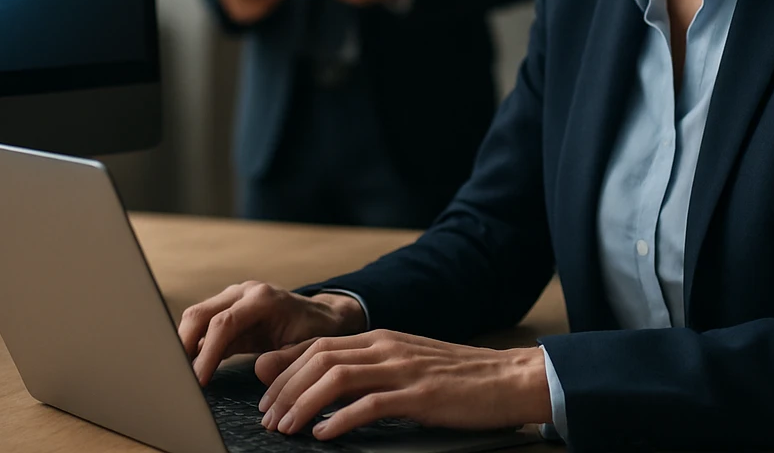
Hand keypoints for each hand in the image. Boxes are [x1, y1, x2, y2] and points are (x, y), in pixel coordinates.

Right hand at [178, 281, 366, 385]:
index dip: (207, 352)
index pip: (224, 323)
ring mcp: (233, 298)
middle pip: (201, 314)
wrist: (322, 315)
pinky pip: (204, 326)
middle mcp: (244, 292)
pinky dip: (194, 345)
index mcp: (263, 299)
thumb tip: (259, 371)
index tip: (197, 380)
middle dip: (184, 345)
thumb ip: (286, 358)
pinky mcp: (228, 310)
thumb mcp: (307, 347)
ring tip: (179, 375)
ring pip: (196, 317)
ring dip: (184, 345)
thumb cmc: (316, 331)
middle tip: (178, 378)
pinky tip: (190, 367)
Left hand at [254, 331, 550, 439]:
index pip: (317, 346)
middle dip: (284, 388)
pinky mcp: (419, 395)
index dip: (284, 369)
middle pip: (318, 359)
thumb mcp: (405, 366)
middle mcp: (386, 347)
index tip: (265, 395)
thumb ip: (367, 371)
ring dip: (303, 404)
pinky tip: (325, 435)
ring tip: (285, 428)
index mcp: (380, 339)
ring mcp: (402, 369)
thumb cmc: (457, 379)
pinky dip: (341, 419)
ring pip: (336, 378)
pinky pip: (370, 404)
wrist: (508, 378)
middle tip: (266, 417)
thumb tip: (326, 388)